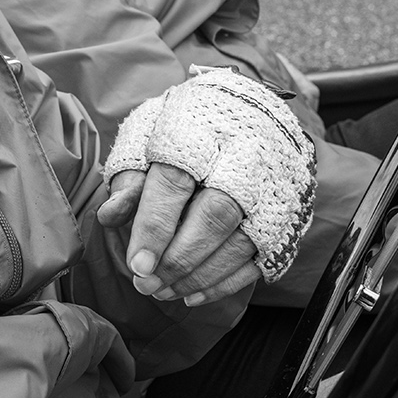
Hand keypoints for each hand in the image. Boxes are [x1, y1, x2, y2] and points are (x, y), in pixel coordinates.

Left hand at [97, 68, 317, 304]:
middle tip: (147, 285)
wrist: (253, 103)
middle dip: (179, 258)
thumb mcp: (150, 130)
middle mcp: (246, 155)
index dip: (155, 226)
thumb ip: (130, 172)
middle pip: (217, 215)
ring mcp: (273, 185)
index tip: (138, 264)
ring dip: (199, 276)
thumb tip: (110, 215)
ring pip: (242, 242)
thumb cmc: (189, 123)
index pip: (176, 182)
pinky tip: (194, 293)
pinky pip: (262, 257)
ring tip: (164, 291)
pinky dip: (227, 282)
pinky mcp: (287, 212)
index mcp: (201, 129)